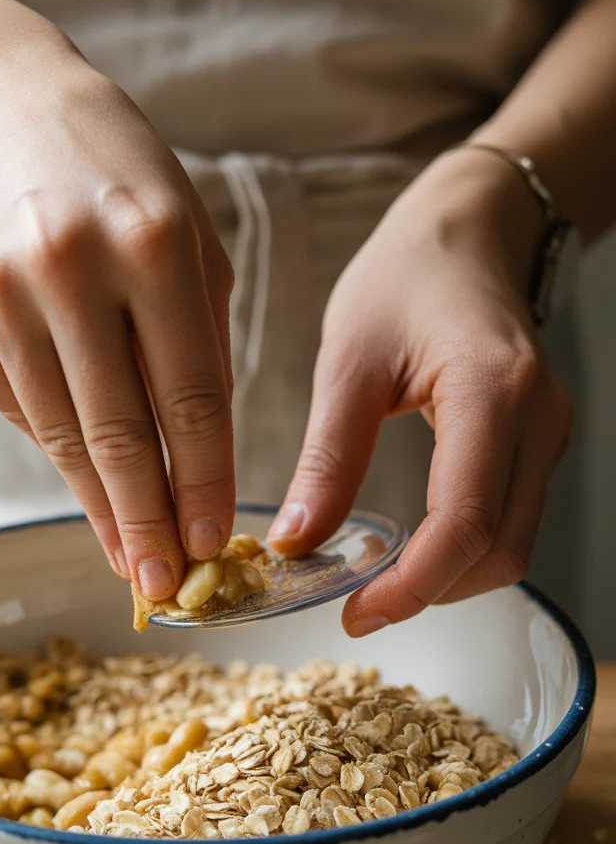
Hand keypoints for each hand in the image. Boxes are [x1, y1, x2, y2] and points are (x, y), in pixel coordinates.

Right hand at [0, 20, 234, 599]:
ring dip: (99, 504)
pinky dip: (57, 449)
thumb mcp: (191, 235)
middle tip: (166, 585)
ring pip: (61, 432)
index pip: (189, 397)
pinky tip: (87, 483)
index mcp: (154, 244)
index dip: (204, 483)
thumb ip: (199, 340)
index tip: (216, 545)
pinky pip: (17, 405)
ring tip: (128, 554)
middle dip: (148, 520)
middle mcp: (70, 268)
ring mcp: (1, 291)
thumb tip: (196, 459)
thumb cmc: (120, 175)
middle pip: (118, 431)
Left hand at [268, 148, 572, 634]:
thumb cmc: (405, 276)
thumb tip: (296, 544)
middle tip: (358, 605)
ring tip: (377, 580)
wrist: (466, 230)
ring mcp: (547, 430)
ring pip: (513, 542)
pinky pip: (511, 516)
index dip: (412, 586)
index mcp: (490, 392)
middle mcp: (537, 418)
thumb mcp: (348, 362)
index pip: (465, 522)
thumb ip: (327, 458)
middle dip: (430, 592)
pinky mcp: (538, 438)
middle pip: (501, 549)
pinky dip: (462, 548)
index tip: (354, 613)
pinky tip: (410, 546)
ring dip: (448, 576)